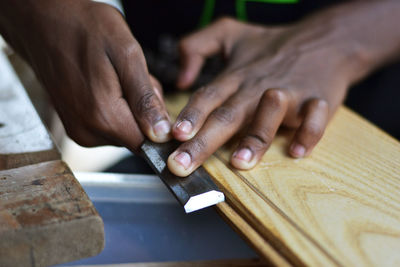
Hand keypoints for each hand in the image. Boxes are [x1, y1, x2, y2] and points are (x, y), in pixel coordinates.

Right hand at [0, 0, 170, 150]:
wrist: (44, 23)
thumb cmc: (85, 29)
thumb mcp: (127, 55)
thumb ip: (145, 99)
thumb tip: (161, 134)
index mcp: (104, 118)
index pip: (149, 144)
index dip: (160, 124)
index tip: (153, 98)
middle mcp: (89, 132)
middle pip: (137, 136)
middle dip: (143, 111)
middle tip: (131, 79)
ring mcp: (79, 131)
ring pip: (124, 131)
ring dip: (130, 109)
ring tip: (116, 78)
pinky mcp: (75, 126)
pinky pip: (108, 126)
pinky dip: (116, 109)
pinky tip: (106, 85)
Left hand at [168, 17, 362, 175]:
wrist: (325, 40)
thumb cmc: (271, 46)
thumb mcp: (229, 33)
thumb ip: (197, 46)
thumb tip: (181, 80)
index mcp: (235, 76)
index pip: (207, 97)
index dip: (190, 115)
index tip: (173, 136)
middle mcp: (257, 87)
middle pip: (228, 115)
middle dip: (204, 142)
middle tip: (183, 164)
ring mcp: (289, 93)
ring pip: (269, 116)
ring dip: (255, 138)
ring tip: (239, 161)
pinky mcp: (317, 100)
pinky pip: (314, 118)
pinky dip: (308, 134)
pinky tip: (297, 151)